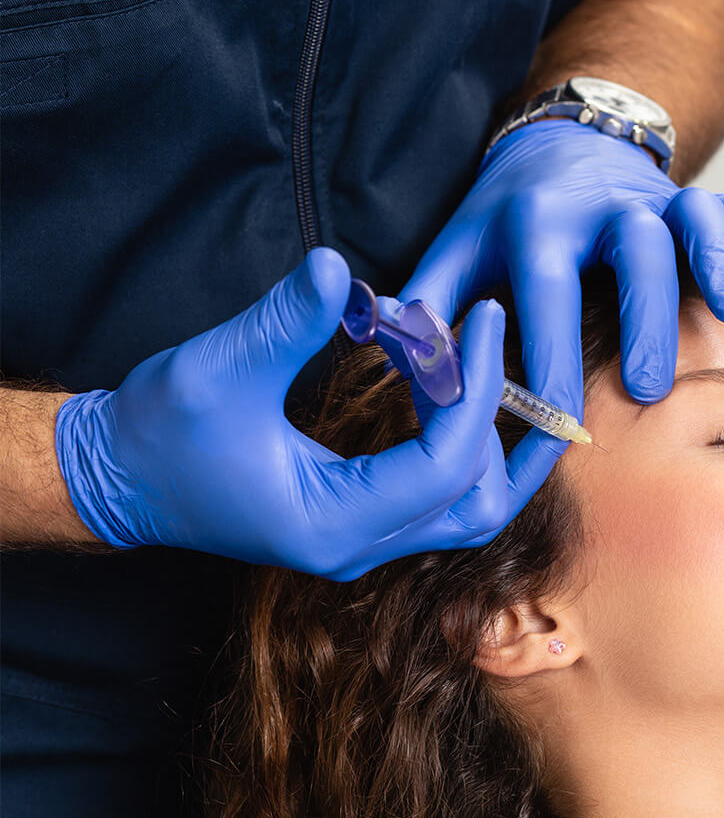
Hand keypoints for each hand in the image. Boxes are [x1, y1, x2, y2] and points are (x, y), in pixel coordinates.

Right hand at [53, 249, 557, 579]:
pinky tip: (456, 386)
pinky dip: (463, 445)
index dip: (476, 388)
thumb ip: (284, 322)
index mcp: (332, 523)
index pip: (446, 466)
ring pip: (468, 510)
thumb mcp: (217, 368)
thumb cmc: (159, 431)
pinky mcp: (359, 521)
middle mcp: (358, 547)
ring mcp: (361, 541)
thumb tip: (338, 270)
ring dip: (495, 443)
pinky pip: (439, 496)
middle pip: (481, 507)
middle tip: (511, 351)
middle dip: (512, 432)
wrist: (118, 476)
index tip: (481, 319)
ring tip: (494, 366)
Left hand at [398, 118, 723, 424]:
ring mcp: (654, 199)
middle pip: (630, 251)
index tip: (557, 422)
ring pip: (694, 219)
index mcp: (535, 222)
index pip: (543, 291)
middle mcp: (601, 207)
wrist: (556, 146)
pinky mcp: (692, 202)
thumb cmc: (503, 223)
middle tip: (647, 385)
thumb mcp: (454, 255)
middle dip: (642, 315)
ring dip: (716, 262)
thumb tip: (410, 379)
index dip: (549, 356)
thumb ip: (430, 314)